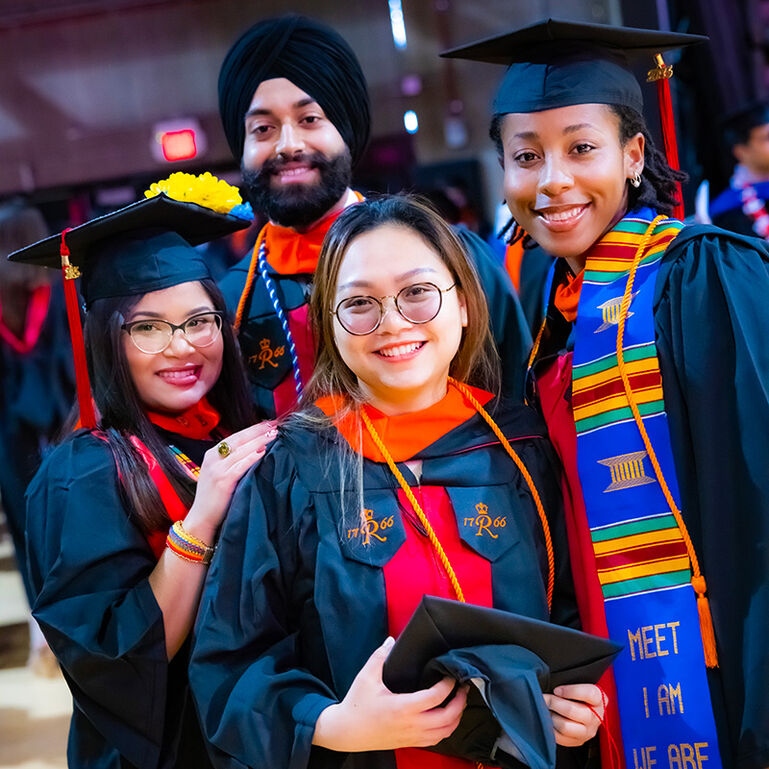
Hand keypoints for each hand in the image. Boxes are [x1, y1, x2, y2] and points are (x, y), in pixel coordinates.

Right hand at [183, 421, 276, 540]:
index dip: (252, 429)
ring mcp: (217, 469)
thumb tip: (254, 449)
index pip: (234, 437)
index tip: (268, 424)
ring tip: (273, 435)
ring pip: (241, 450)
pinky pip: (240, 466)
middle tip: (274, 424)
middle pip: (239, 439)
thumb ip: (231, 460)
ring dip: (259, 441)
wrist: (201, 518)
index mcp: (211, 454)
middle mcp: (213, 458)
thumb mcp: (218, 473)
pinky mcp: (222, 481)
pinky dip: (252, 457)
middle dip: (258, 431)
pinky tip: (263, 452)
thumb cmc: (214, 496)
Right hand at [313, 637, 467, 751]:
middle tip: (463, 686)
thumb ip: (380, 656)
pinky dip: (447, 728)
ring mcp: (412, 736)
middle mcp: (411, 725)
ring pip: (445, 732)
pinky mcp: (410, 742)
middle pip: (448, 718)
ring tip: (459, 700)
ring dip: (456, 716)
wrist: (346, 732)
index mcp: (402, 707)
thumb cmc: (356, 704)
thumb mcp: (366, 677)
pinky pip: (436, 739)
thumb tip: (391, 640)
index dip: (448, 685)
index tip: (451, 673)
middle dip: (460, 701)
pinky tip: (447, 716)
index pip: (435, 697)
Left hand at [543, 683, 604, 746]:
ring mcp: (588, 732)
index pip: (590, 693)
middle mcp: (596, 717)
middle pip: (572, 711)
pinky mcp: (578, 741)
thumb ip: (568, 681)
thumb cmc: (575, 693)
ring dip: (550, 716)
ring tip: (545, 709)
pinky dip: (549, 728)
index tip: (556, 690)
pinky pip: (559, 737)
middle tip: (543, 698)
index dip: (571, 690)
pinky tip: (547, 719)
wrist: (580, 709)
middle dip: (553, 703)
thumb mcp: (577, 683)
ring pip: (565, 726)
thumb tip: (549, 682)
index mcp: (599, 699)